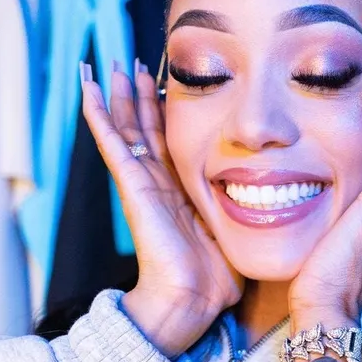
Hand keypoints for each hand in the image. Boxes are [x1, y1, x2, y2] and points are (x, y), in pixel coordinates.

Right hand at [80, 60, 243, 356]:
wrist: (193, 300)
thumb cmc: (217, 274)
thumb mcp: (234, 227)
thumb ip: (241, 206)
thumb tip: (271, 193)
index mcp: (181, 188)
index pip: (169, 139)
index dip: (164, 110)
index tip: (165, 80)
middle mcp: (158, 181)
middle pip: (143, 127)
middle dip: (138, 95)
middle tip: (131, 62)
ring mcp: (142, 181)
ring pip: (125, 127)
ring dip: (117, 96)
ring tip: (108, 65)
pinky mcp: (133, 186)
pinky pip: (113, 142)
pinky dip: (99, 114)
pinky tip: (89, 88)